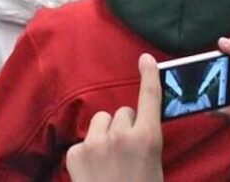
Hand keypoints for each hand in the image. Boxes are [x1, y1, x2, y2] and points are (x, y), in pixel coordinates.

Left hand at [66, 54, 164, 181]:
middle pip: (122, 112)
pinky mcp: (75, 152)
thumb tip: (136, 128)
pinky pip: (84, 140)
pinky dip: (88, 151)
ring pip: (101, 122)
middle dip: (125, 126)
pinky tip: (93, 171)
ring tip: (109, 160)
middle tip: (127, 152)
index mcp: (147, 139)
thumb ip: (145, 142)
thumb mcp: (154, 167)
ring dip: (105, 134)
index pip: (150, 99)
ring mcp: (94, 142)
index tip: (145, 59)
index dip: (150, 76)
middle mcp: (120, 135)